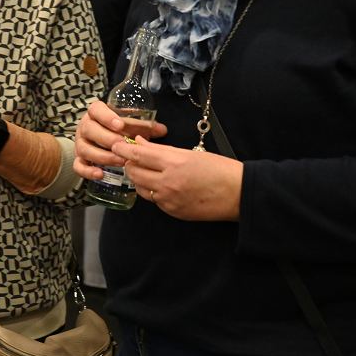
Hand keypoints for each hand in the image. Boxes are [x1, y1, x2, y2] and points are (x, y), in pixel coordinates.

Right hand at [73, 99, 166, 180]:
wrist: (101, 139)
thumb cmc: (118, 129)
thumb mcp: (130, 124)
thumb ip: (144, 126)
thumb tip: (162, 130)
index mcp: (96, 113)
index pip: (96, 110)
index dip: (106, 117)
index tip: (120, 125)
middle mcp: (85, 127)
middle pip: (89, 130)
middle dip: (107, 139)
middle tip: (123, 146)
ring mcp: (80, 144)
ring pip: (84, 149)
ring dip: (102, 156)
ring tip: (120, 161)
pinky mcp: (79, 159)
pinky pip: (78, 166)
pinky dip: (88, 171)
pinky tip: (101, 174)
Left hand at [112, 136, 242, 220]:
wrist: (239, 194)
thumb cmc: (219, 169)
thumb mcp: (190, 153)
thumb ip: (162, 150)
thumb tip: (140, 144)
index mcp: (173, 163)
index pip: (138, 155)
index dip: (123, 149)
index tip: (116, 145)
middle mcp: (167, 183)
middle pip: (134, 172)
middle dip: (129, 164)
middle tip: (132, 157)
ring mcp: (169, 200)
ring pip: (140, 188)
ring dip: (139, 178)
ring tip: (146, 170)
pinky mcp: (172, 212)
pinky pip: (153, 200)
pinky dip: (152, 191)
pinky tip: (161, 185)